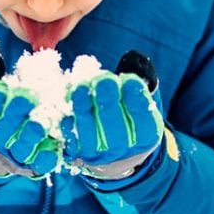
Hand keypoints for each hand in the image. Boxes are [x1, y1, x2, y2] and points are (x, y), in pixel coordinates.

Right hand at [0, 35, 59, 180]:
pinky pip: (35, 164)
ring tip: (39, 123)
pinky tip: (52, 149)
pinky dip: (43, 158)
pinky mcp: (27, 165)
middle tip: (26, 98)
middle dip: (13, 113)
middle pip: (0, 130)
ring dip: (28, 136)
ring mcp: (8, 154)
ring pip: (18, 148)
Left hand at [61, 51, 163, 181]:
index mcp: (147, 136)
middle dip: (108, 102)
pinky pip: (71, 140)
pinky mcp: (78, 155)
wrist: (114, 152)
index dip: (136, 99)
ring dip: (84, 109)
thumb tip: (134, 58)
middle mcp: (125, 150)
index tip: (128, 79)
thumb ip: (138, 83)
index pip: (144, 120)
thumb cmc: (129, 116)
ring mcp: (100, 155)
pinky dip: (68, 122)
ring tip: (80, 87)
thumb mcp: (140, 101)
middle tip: (103, 80)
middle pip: (117, 130)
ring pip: (91, 136)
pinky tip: (67, 103)